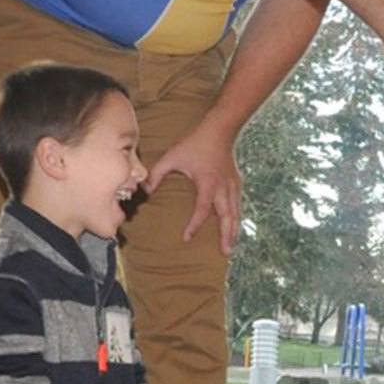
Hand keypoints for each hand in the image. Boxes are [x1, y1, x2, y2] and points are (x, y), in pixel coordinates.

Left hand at [144, 123, 242, 255]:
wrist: (219, 130)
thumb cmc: (195, 143)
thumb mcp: (173, 156)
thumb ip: (157, 173)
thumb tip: (146, 190)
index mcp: (208, 183)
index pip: (202, 209)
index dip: (194, 225)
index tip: (186, 237)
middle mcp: (223, 187)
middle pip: (227, 216)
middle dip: (226, 235)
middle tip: (224, 253)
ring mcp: (232, 186)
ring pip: (235, 213)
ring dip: (233, 231)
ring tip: (230, 247)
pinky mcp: (236, 183)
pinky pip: (237, 205)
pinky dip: (236, 219)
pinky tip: (234, 228)